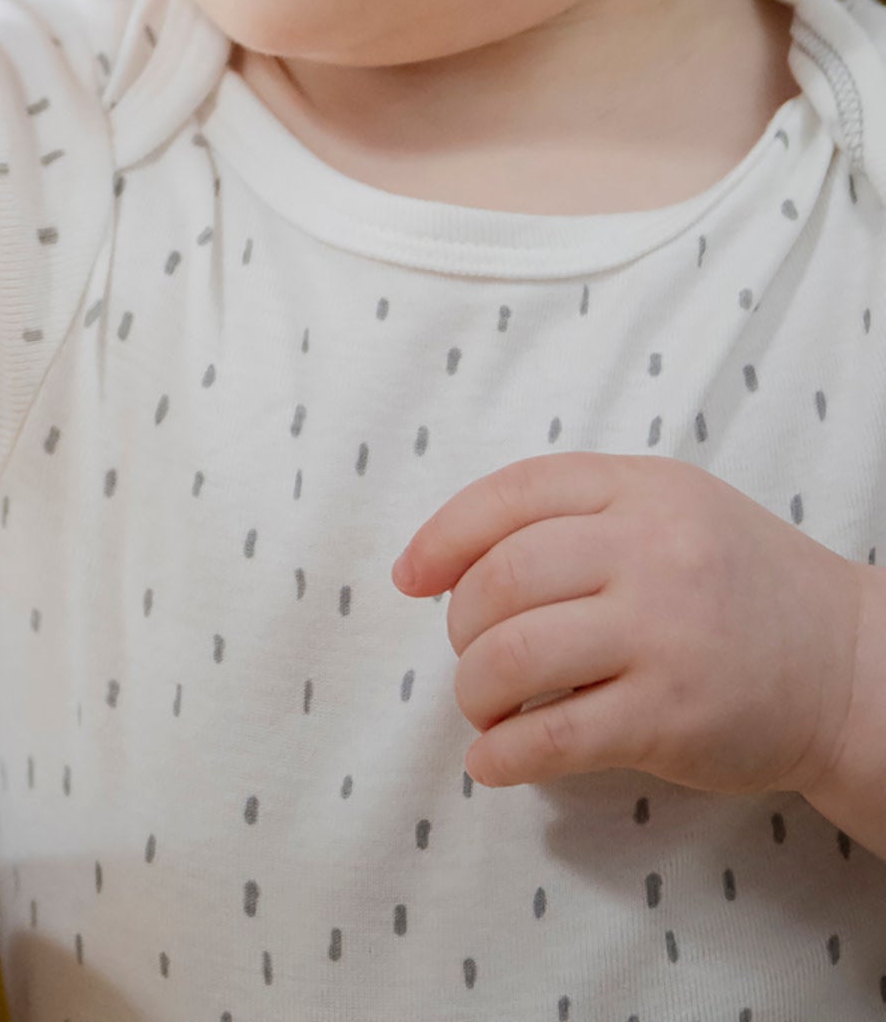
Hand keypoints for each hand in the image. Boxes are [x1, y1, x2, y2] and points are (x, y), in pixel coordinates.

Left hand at [396, 453, 885, 833]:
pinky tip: (492, 762)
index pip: (508, 496)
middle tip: (470, 651)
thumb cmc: (740, 586)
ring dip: (475, 688)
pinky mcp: (672, 718)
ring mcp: (662, 635)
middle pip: (500, 579)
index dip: (443, 537)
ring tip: (482, 706)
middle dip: (462, 623)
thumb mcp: (668, 510)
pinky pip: (556, 736)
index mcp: (640, 489)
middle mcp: (649, 552)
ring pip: (514, 655)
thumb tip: (446, 559)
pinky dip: (505, 753)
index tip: (410, 577)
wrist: (855, 670)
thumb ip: (573, 513)